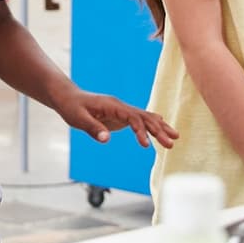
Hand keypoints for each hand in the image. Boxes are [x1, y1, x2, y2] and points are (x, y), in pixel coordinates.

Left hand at [52, 90, 178, 148]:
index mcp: (112, 106)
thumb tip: (105, 140)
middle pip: (144, 117)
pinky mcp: (120, 116)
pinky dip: (151, 125)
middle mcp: (120, 106)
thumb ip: (92, 128)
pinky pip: (139, 121)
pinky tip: (162, 130)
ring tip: (175, 138)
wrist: (68, 97)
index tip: (146, 145)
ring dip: (160, 128)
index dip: (141, 131)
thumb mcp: (78, 119)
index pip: (132, 118)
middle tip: (172, 143)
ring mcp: (122, 110)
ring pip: (145, 118)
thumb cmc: (72, 107)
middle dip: (159, 130)